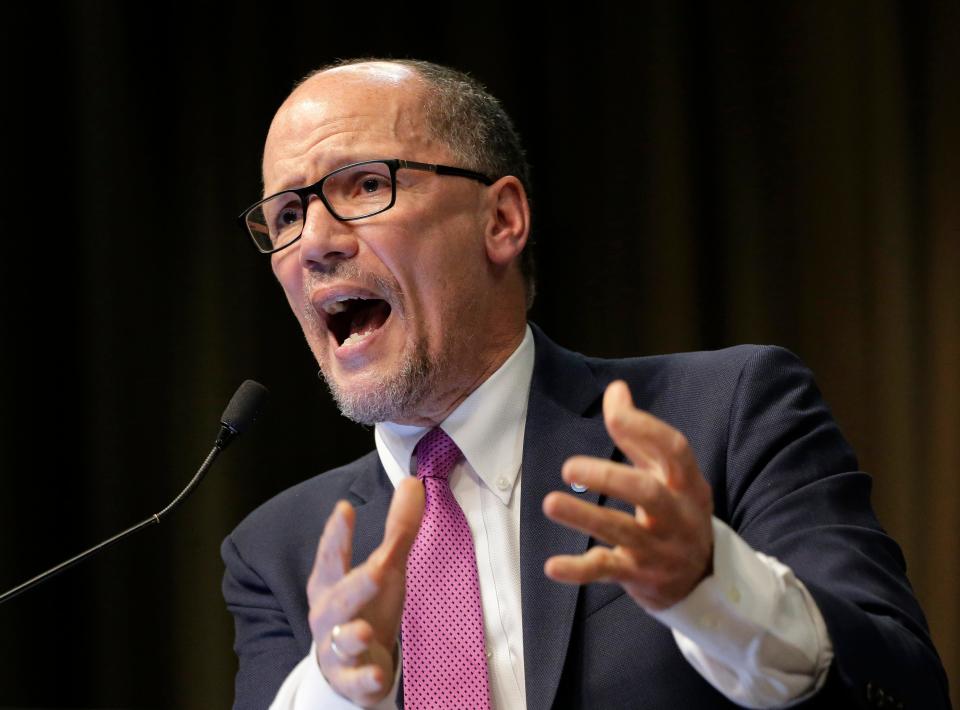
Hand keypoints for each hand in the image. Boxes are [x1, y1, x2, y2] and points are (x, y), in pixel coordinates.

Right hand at [307, 477, 423, 706]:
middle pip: (338, 599)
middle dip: (355, 586)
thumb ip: (397, 529)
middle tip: (377, 571)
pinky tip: (378, 673)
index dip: (336, 535)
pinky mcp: (351, 678)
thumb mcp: (383, 568)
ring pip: (341, 640)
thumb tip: (412, 482)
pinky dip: (364, 677)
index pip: (331, 556)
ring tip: (365, 630)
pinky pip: (355, 679)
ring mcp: (337, 648)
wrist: (352, 664)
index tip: (343, 509)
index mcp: (331, 584)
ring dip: (352, 635)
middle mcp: (328, 615)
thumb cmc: (365, 607)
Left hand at [542, 380, 713, 609]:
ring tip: (550, 502)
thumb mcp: (666, 473)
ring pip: (622, 531)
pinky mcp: (638, 576)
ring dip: (585, 517)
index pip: (674, 450)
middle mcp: (677, 515)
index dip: (645, 429)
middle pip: (647, 493)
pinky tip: (551, 566)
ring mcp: (659, 548)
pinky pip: (607, 571)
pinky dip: (578, 571)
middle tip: (569, 467)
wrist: (703, 578)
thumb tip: (616, 388)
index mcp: (687, 483)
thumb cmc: (676, 511)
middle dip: (609, 478)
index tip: (614, 412)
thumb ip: (638, 434)